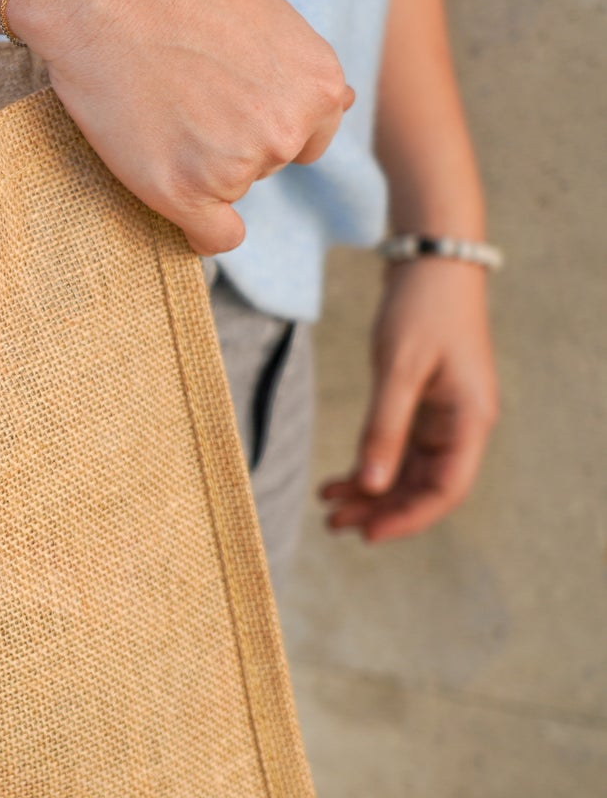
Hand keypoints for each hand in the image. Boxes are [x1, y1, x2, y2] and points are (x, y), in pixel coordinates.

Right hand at [11, 0, 355, 255]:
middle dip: (229, 142)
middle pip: (267, 166)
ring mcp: (237, 166)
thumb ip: (296, 73)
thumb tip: (339, 105)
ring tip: (157, 109)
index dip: (260, 122)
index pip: (308, 138)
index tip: (221, 102)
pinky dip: (198, 229)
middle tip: (179, 97)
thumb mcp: (268, 18)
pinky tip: (172, 191)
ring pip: (230, 191)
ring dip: (198, 167)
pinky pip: (214, 238)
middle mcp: (288, 131)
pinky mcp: (185, 192)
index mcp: (320, 85)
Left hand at [319, 259, 497, 541]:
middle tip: (332, 525)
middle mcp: (461, 425)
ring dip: (369, 490)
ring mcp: (442, 416)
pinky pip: (396, 448)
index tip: (367, 534)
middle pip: (423, 486)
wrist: (429, 262)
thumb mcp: (398, 371)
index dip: (407, 518)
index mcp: (469, 421)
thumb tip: (373, 484)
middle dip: (380, 509)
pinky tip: (337, 478)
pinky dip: (368, 464)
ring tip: (327, 506)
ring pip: (406, 470)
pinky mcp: (422, 405)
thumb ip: (384, 429)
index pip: (445, 489)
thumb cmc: (421, 310)